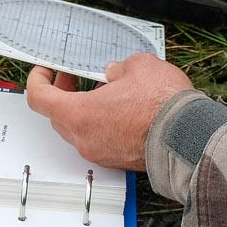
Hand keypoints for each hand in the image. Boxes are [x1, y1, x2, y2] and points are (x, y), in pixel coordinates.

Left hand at [25, 55, 194, 171]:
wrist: (188, 137)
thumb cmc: (162, 106)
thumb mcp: (138, 66)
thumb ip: (119, 68)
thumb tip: (115, 72)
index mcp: (79, 114)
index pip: (39, 99)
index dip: (37, 80)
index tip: (45, 71)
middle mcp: (84, 138)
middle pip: (57, 116)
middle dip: (62, 94)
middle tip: (73, 77)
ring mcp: (100, 153)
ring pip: (79, 130)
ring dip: (84, 110)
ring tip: (105, 92)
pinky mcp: (117, 161)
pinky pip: (99, 140)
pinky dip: (102, 124)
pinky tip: (122, 110)